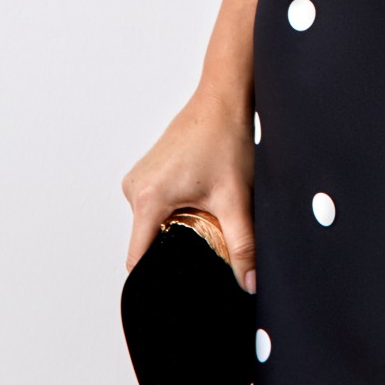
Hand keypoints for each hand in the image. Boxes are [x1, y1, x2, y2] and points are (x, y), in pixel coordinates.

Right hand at [121, 84, 257, 293]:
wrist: (224, 99)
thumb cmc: (227, 138)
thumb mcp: (236, 198)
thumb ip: (242, 245)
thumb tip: (249, 283)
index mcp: (148, 198)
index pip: (137, 260)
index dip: (156, 278)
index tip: (177, 285)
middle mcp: (135, 189)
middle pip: (148, 242)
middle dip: (175, 247)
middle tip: (205, 231)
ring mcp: (138, 179)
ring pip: (153, 224)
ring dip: (176, 225)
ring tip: (204, 206)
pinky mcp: (146, 173)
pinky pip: (155, 206)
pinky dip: (174, 209)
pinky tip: (198, 194)